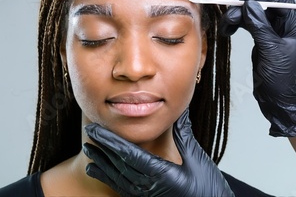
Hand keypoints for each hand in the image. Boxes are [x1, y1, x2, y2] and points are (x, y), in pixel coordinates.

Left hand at [82, 110, 233, 196]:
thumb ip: (183, 134)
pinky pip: (121, 189)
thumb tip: (177, 108)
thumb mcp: (197, 159)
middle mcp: (149, 187)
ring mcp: (145, 196)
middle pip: (119, 164)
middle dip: (102, 147)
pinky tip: (95, 170)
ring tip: (87, 148)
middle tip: (88, 131)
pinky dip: (106, 178)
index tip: (96, 129)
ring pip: (117, 177)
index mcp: (161, 174)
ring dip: (100, 162)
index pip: (128, 154)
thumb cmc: (208, 189)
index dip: (110, 140)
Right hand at [219, 0, 295, 136]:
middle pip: (262, 5)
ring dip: (237, 17)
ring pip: (252, 13)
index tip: (243, 0)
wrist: (276, 97)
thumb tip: (249, 5)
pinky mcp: (260, 37)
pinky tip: (228, 31)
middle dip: (244, 9)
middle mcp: (284, 24)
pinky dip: (236, 24)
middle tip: (229, 18)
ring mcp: (271, 30)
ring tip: (225, 27)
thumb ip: (260, 26)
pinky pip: (247, 23)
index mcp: (294, 24)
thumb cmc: (280, 77)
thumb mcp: (270, 50)